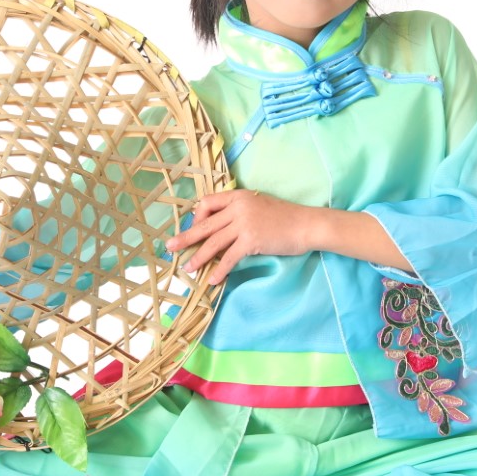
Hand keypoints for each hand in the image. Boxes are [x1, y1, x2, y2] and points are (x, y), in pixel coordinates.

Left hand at [164, 189, 311, 285]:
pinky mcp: (251, 240)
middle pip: (205, 224)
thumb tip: (220, 226)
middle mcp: (238, 207)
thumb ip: (239, 211)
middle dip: (186, 237)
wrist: (306, 224)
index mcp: (238, 196)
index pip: (207, 203)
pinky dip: (220, 270)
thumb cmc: (285, 217)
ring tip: (188, 268)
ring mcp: (244, 223)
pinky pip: (229, 257)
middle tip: (170, 247)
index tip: (194, 228)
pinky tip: (213, 279)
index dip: (196, 216)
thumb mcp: (258, 205)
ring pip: (213, 242)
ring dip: (199, 257)